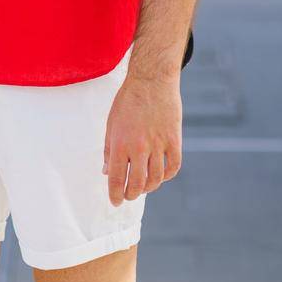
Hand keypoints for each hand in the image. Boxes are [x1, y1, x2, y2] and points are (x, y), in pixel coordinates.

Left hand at [102, 71, 181, 205]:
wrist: (151, 80)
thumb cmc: (127, 101)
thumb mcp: (111, 123)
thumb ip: (109, 149)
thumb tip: (107, 172)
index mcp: (120, 143)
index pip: (117, 179)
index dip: (115, 194)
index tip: (115, 201)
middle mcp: (139, 147)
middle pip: (137, 184)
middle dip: (131, 194)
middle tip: (129, 195)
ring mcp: (158, 144)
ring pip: (156, 179)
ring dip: (149, 188)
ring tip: (144, 187)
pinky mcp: (174, 140)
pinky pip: (173, 166)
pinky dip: (167, 176)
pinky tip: (161, 175)